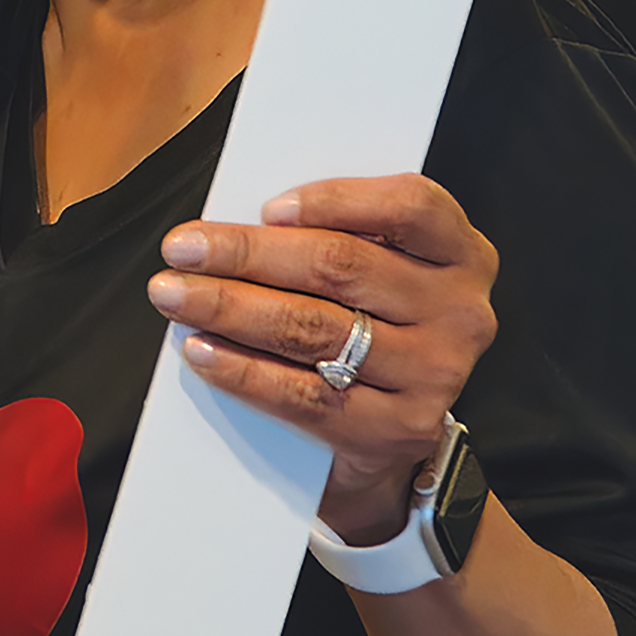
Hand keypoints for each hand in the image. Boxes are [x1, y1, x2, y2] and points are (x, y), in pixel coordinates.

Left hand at [147, 174, 496, 540]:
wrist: (392, 435)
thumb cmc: (371, 326)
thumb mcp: (379, 271)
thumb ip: (334, 236)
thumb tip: (239, 223)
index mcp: (461, 253)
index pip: (409, 206)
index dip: (334, 200)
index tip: (265, 208)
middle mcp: (460, 311)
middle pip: (341, 266)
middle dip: (247, 253)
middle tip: (182, 249)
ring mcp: (435, 373)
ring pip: (315, 328)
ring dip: (230, 307)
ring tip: (174, 295)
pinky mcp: (398, 428)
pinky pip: (304, 394)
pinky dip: (243, 370)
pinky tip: (201, 350)